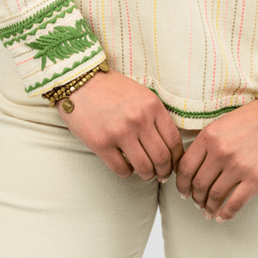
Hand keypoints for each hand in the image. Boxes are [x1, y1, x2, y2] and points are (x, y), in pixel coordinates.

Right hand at [56, 69, 183, 182]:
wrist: (79, 81)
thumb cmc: (111, 87)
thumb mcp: (140, 93)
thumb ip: (154, 114)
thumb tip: (168, 142)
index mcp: (151, 105)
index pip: (174, 140)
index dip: (177, 157)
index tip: (174, 164)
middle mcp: (138, 119)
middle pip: (162, 157)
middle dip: (164, 171)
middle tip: (162, 175)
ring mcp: (120, 132)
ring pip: (144, 167)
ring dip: (148, 175)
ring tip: (146, 173)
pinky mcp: (101, 144)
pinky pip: (122, 170)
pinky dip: (127, 173)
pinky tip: (126, 166)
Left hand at [176, 99, 257, 221]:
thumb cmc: (255, 117)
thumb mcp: (223, 122)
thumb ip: (208, 141)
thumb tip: (196, 164)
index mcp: (210, 135)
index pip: (186, 167)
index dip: (181, 183)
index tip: (183, 190)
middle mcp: (221, 152)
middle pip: (199, 184)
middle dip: (195, 197)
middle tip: (196, 201)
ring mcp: (238, 167)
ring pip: (214, 196)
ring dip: (208, 207)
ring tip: (208, 211)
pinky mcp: (256, 179)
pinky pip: (235, 203)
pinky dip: (225, 214)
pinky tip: (222, 216)